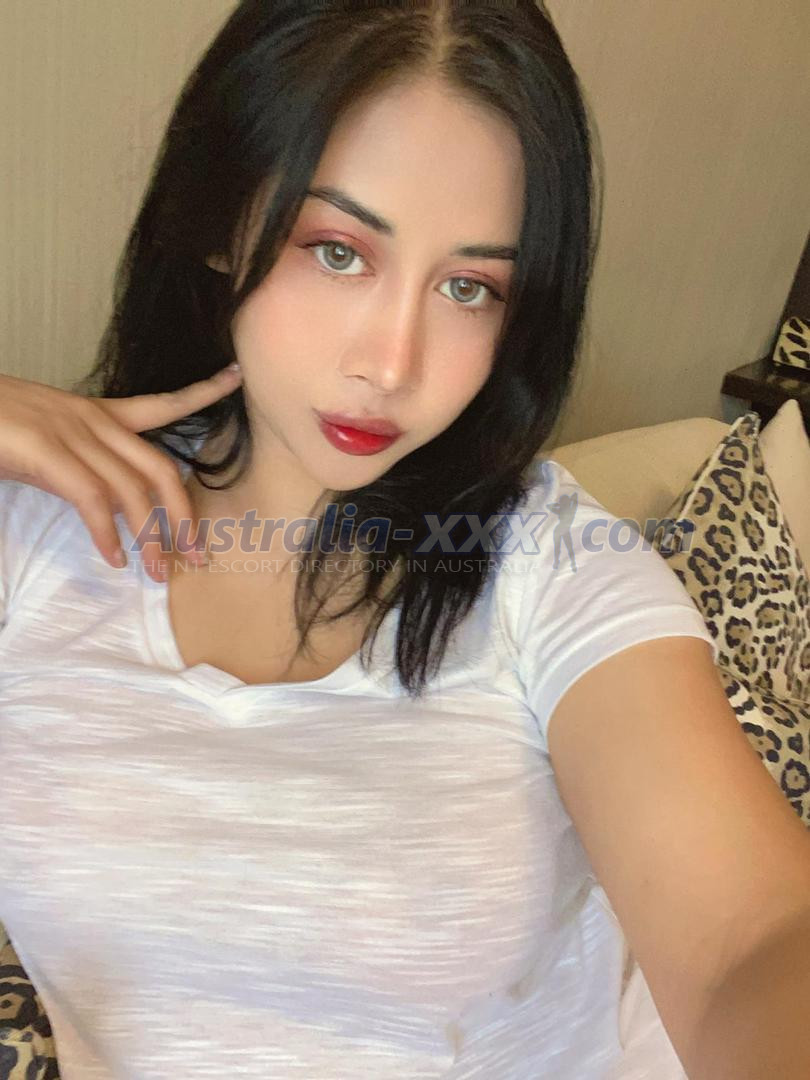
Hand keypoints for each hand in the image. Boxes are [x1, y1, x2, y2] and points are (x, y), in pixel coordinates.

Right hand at [0, 364, 242, 581]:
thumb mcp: (47, 440)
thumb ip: (80, 466)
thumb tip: (105, 505)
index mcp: (97, 413)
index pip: (163, 403)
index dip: (202, 392)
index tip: (237, 375)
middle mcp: (94, 421)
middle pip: (161, 468)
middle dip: (184, 514)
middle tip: (196, 553)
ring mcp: (72, 434)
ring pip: (133, 489)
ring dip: (150, 536)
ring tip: (157, 571)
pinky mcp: (46, 452)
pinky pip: (92, 499)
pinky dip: (108, 534)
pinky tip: (113, 558)